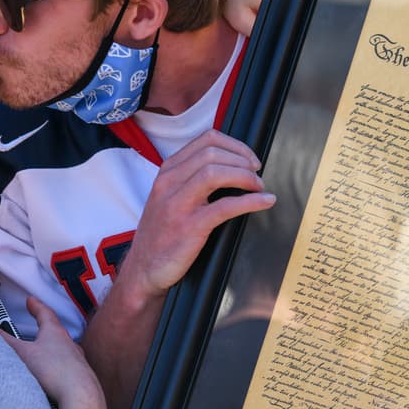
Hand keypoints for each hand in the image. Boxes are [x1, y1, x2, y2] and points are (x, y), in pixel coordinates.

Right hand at [4, 297, 103, 408]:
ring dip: (53, 349)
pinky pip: (68, 367)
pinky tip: (52, 376)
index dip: (36, 306)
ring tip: (42, 352)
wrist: (81, 396)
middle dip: (46, 327)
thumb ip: (4, 340)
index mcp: (55, 333)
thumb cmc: (54, 370)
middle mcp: (69, 344)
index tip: (31, 301)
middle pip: (56, 331)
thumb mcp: (23, 353)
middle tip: (37, 323)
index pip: (45, 313)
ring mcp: (77, 360)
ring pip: (64, 349)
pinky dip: (58, 367)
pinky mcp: (80, 377)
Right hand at [123, 130, 275, 298]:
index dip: (236, 145)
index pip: (206, 139)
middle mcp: (170, 182)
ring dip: (246, 177)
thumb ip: (192, 177)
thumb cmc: (162, 233)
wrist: (144, 268)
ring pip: (216, 173)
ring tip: (259, 187)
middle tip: (257, 175)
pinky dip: (251, 201)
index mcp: (168, 171)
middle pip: (213, 153)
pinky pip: (225, 206)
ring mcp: (177, 204)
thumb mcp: (169, 195)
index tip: (250, 159)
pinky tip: (264, 202)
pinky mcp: (188, 227)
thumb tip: (232, 165)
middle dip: (243, 160)